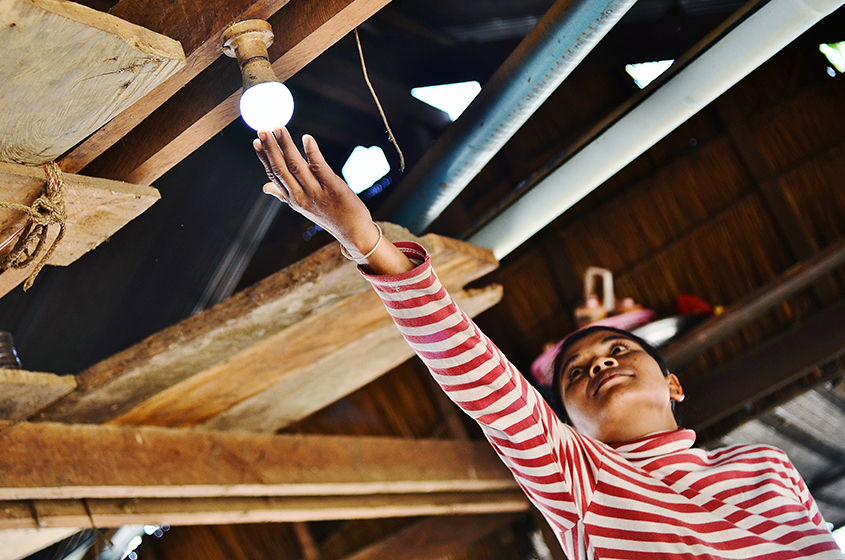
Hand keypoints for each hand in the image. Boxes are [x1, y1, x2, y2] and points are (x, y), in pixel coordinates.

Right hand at [252, 128, 414, 274]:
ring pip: (297, 166)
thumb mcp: (304, 207)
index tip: (256, 142)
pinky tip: (307, 139)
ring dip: (286, 146)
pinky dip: (312, 153)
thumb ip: (285, 194)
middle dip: (270, 149)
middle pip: (281, 169)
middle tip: (261, 130)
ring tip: (278, 129)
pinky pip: (321, 168)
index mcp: (293, 198)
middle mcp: (301, 196)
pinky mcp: (334, 188)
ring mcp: (317, 193)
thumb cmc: (330, 216)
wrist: (354, 233)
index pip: (274, 175)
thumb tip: (265, 187)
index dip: (264, 158)